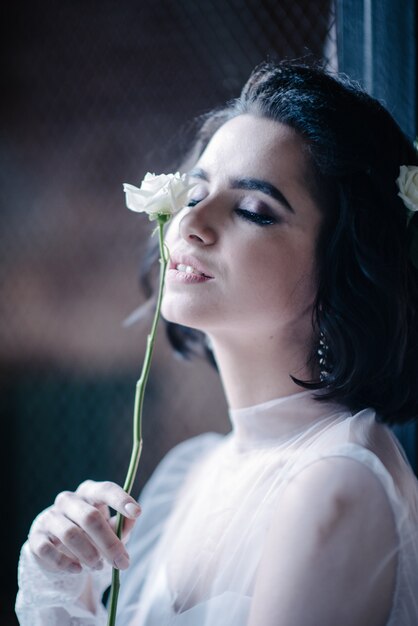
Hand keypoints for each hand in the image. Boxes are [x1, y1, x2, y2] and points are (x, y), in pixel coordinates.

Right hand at [27, 480, 141, 573]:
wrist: (57, 547)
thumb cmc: (90, 533)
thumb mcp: (109, 527)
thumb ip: (122, 524)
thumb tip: (133, 518)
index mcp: (89, 492)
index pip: (105, 489)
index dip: (121, 499)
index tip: (137, 512)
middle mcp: (68, 500)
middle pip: (90, 517)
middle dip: (109, 542)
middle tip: (123, 562)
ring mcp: (50, 517)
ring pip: (71, 534)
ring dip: (89, 554)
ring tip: (99, 566)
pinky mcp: (36, 537)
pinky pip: (49, 549)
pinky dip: (65, 562)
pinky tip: (78, 569)